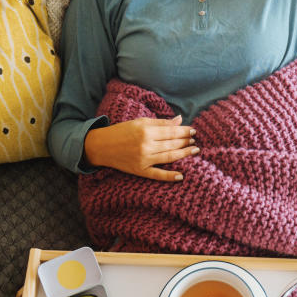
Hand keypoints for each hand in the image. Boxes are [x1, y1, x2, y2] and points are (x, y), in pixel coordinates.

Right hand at [83, 115, 197, 181]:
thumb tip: (179, 120)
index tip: (193, 130)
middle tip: (194, 140)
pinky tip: (181, 175)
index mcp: (146, 131)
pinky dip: (169, 176)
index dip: (184, 131)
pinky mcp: (140, 171)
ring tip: (194, 150)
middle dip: (185, 141)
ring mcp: (143, 160)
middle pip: (172, 144)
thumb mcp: (140, 122)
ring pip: (169, 157)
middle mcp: (146, 146)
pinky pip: (157, 175)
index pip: (171, 131)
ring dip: (184, 154)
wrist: (102, 146)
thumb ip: (160, 122)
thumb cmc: (122, 131)